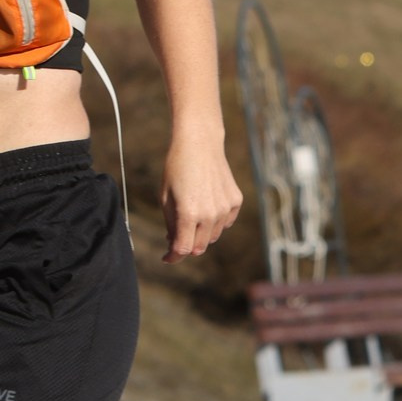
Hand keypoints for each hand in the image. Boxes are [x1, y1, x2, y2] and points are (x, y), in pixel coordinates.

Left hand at [161, 136, 241, 263]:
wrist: (199, 142)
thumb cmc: (177, 168)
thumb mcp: (165, 197)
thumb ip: (171, 224)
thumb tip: (174, 243)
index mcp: (189, 214)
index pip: (182, 249)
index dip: (173, 257)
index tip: (167, 258)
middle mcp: (210, 215)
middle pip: (199, 247)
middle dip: (186, 245)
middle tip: (177, 236)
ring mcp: (225, 208)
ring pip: (213, 236)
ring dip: (201, 233)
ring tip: (192, 213)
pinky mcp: (235, 201)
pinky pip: (225, 222)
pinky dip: (215, 221)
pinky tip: (207, 204)